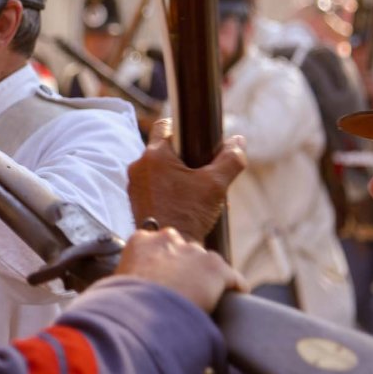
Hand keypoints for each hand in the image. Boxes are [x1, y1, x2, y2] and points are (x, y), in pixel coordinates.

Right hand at [116, 225, 245, 313]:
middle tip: (182, 292)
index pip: (157, 246)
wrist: (142, 314)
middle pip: (184, 251)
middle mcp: (168, 240)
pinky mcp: (217, 269)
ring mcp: (194, 252)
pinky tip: (235, 300)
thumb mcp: (114, 285)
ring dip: (205, 279)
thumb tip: (115, 296)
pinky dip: (235, 289)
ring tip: (205, 301)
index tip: (162, 279)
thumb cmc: (121, 305)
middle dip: (185, 268)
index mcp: (140, 241)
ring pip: (206, 264)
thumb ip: (123, 280)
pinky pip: (233, 279)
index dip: (161, 264)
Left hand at [127, 119, 246, 242]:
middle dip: (184, 158)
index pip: (165, 126)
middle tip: (202, 172)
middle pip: (163, 150)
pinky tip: (184, 204)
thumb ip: (230, 159)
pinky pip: (152, 187)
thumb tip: (238, 141)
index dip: (183, 129)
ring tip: (195, 192)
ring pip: (158, 170)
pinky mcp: (134, 201)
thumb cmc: (189, 214)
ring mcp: (134, 185)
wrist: (169, 247)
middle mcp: (138, 167)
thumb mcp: (216, 184)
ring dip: (175, 176)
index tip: (196, 141)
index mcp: (154, 155)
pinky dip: (167, 190)